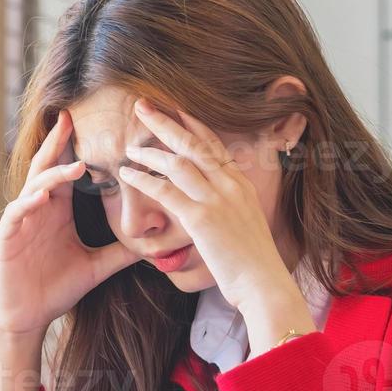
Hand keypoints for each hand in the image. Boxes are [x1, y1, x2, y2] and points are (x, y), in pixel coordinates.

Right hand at [0, 110, 140, 390]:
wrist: (26, 317)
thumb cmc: (55, 289)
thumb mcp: (96, 267)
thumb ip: (121, 252)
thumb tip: (155, 245)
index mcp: (57, 211)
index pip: (67, 171)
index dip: (76, 148)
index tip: (96, 126)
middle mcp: (37, 209)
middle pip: (46, 167)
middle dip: (57, 143)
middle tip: (69, 118)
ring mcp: (20, 221)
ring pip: (34, 187)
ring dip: (53, 175)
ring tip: (75, 166)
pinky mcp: (5, 238)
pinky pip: (17, 214)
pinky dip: (29, 203)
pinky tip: (43, 197)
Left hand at [119, 99, 315, 345]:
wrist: (264, 283)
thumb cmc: (254, 263)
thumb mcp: (247, 224)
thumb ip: (229, 208)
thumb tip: (214, 209)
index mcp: (241, 184)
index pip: (215, 144)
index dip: (193, 124)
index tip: (175, 109)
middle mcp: (230, 185)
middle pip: (193, 143)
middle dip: (165, 122)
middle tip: (142, 106)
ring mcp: (216, 199)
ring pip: (178, 163)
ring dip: (150, 151)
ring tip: (130, 146)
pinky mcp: (201, 218)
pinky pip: (166, 191)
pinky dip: (144, 180)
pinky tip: (127, 175)